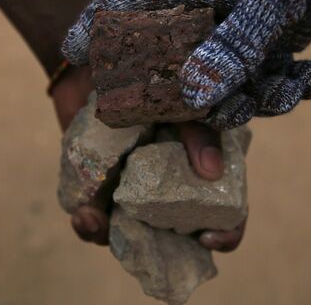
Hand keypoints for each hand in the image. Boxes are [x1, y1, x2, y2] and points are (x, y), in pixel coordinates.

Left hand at [51, 68, 245, 251]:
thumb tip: (212, 172)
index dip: (227, 233)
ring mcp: (134, 188)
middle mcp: (170, 185)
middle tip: (139, 240)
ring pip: (131, 232)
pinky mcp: (100, 187)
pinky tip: (83, 214)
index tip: (208, 238)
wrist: (98, 61)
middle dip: (162, 250)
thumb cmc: (151, 77)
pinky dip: (88, 222)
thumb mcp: (182, 99)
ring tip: (92, 220)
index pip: (227, 211)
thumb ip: (199, 129)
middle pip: (177, 233)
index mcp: (201, 167)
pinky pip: (96, 217)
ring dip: (111, 237)